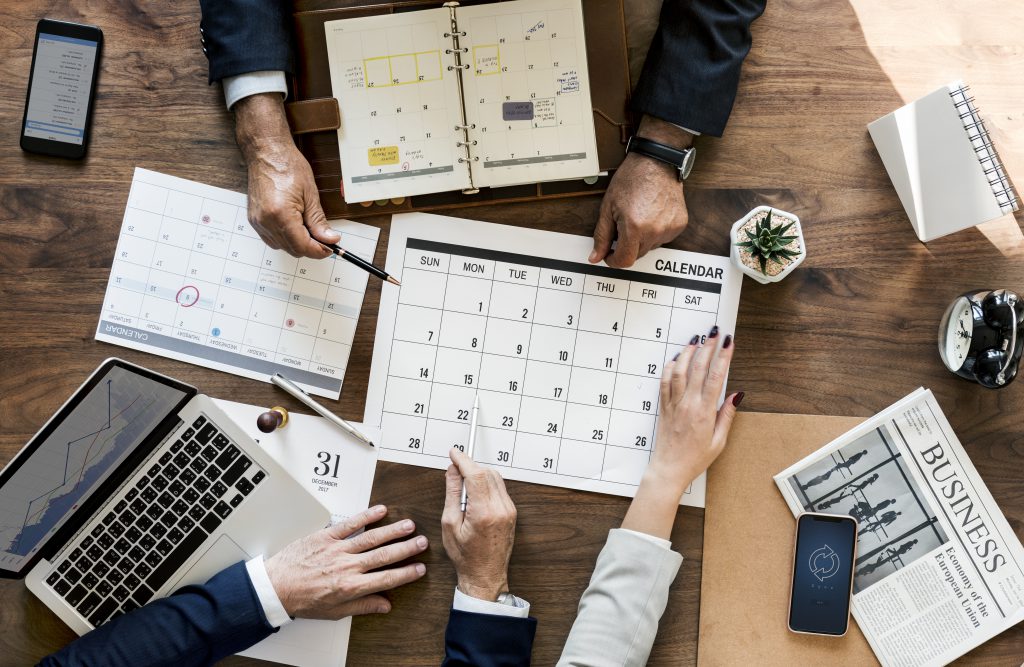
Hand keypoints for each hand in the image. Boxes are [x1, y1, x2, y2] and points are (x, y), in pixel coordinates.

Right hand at [234, 93, 339, 258]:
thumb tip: (329, 239)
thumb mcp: (310, 194)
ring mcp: (258, 222)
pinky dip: (285, 238)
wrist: (266, 153)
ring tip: (308, 227)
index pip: (303, 246)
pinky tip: (295, 225)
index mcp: (281, 214)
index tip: (330, 248)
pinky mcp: (254, 220)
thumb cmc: (287, 166)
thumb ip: (319, 221)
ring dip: (297, 243)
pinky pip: (272, 239)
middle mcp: (266, 221)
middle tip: (324, 237)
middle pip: (292, 250)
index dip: (319, 251)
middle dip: (310, 247)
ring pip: (282, 247)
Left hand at [264, 505, 427, 618]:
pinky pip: (350, 524)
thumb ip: (362, 606)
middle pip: (384, 555)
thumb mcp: (334, 612)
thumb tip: (384, 605)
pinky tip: (381, 510)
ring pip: (372, 538)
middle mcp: (347, 567)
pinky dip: (366, 516)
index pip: (386, 579)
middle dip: (406, 548)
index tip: (419, 568)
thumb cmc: (302, 600)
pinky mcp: (326, 537)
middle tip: (422, 542)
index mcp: (350, 587)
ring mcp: (337, 550)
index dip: (406, 573)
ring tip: (409, 526)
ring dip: (393, 531)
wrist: (276, 587)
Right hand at [441, 448, 516, 600]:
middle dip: (470, 468)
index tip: (454, 453)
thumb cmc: (465, 556)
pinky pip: (499, 488)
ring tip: (463, 490)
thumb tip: (452, 471)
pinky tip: (475, 496)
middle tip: (454, 473)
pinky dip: (486, 484)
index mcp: (484, 512)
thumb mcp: (450, 524)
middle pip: (487, 472)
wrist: (485, 575)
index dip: (463, 459)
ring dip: (479, 475)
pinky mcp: (512, 512)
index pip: (475, 474)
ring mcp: (509, 510)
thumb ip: (452, 493)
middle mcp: (501, 508)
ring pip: (495, 478)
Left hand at [589, 116, 693, 267]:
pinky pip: (664, 238)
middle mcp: (655, 230)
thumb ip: (602, 235)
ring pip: (650, 247)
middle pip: (637, 255)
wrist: (656, 162)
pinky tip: (651, 215)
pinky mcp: (679, 225)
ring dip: (642, 239)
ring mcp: (669, 228)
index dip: (613, 260)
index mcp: (635, 227)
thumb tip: (596, 256)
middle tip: (622, 226)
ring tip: (638, 217)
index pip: (624, 261)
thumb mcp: (608, 207)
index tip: (610, 254)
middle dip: (626, 246)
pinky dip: (655, 232)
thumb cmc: (632, 178)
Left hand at [622, 329, 741, 538]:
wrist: (669, 469)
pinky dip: (670, 367)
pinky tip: (675, 358)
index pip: (715, 377)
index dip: (723, 357)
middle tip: (714, 332)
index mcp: (704, 412)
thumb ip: (727, 415)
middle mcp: (687, 404)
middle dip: (707, 347)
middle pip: (697, 368)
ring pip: (679, 371)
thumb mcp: (719, 441)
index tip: (729, 342)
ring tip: (696, 339)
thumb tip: (737, 395)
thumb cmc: (695, 459)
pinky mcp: (664, 406)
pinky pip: (665, 382)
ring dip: (687, 352)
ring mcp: (673, 404)